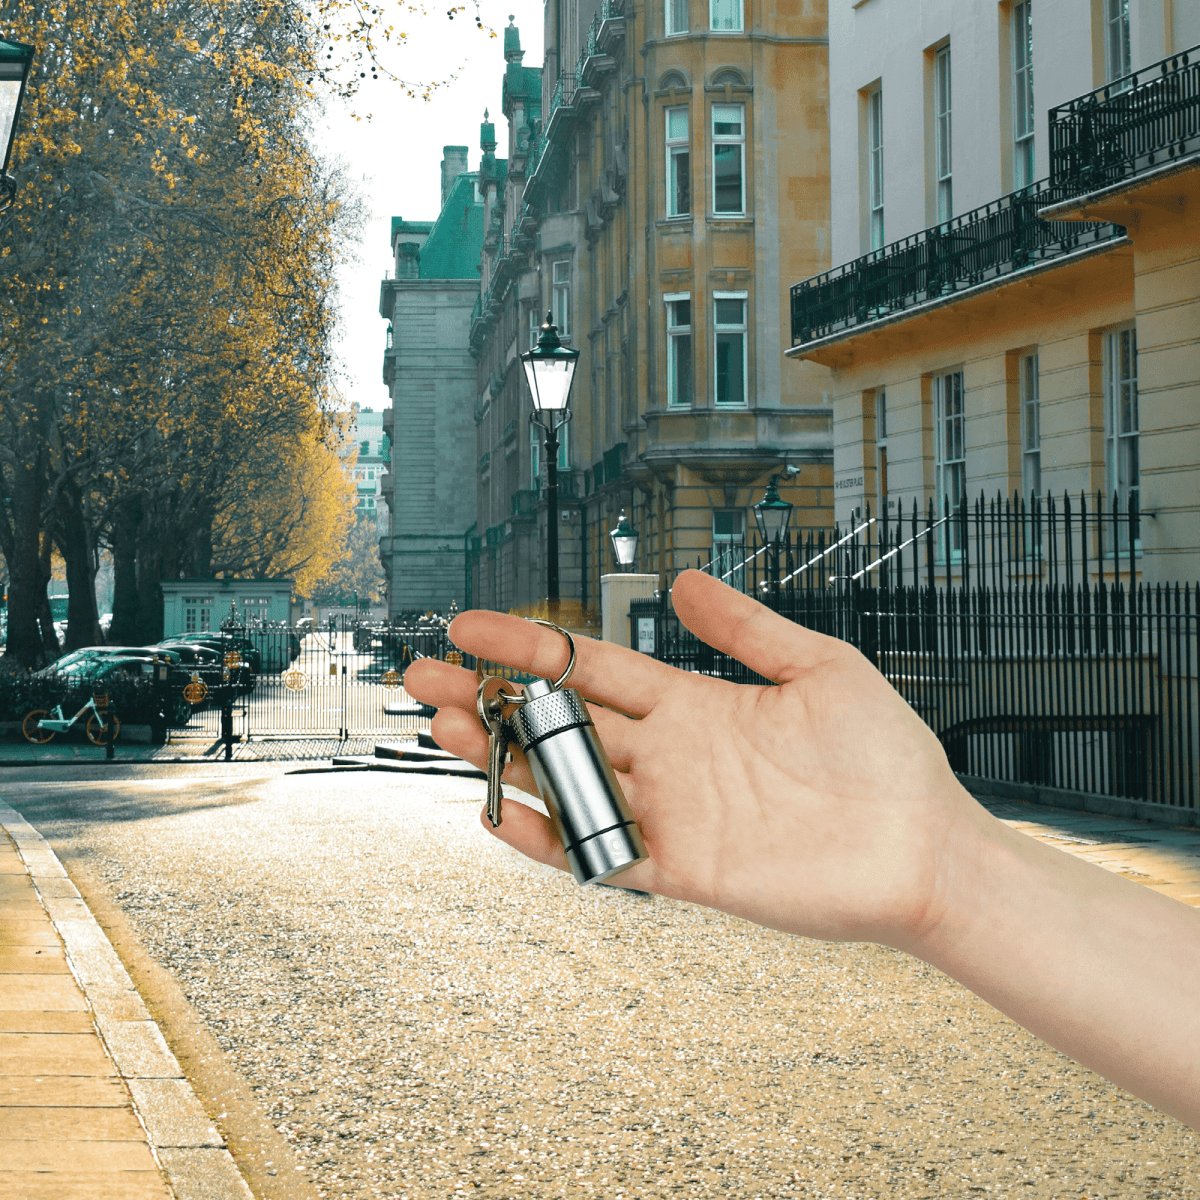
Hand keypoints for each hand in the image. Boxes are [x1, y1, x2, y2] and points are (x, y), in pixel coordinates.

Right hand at [404, 570, 989, 950]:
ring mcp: (671, 811)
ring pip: (566, 780)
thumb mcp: (820, 667)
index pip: (591, 667)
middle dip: (491, 699)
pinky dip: (550, 838)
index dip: (529, 647)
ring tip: (447, 730)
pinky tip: (502, 813)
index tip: (471, 627)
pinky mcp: (682, 868)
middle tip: (426, 678)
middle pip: (560, 721)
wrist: (923, 848)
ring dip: (503, 757)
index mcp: (693, 704)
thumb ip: (746, 627)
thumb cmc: (885, 758)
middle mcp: (670, 755)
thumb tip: (685, 581)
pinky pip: (600, 853)